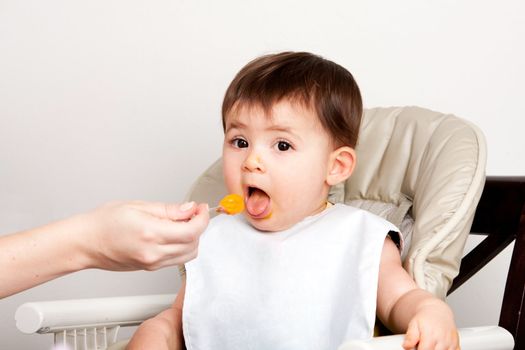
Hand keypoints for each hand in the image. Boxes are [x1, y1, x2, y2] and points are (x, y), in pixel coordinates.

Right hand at [84, 200, 208, 270]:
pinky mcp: (150, 268)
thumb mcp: (138, 206)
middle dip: (199, 227)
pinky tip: (174, 234)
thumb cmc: (104, 222)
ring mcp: (152, 263)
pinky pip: (176, 260)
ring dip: (193, 238)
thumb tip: (189, 209)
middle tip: (193, 212)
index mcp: (151, 234)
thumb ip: (168, 209)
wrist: (85, 243)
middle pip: (194, 245)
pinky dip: (182, 247)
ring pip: (188, 255)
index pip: (191, 231)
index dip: (202, 219)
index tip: (202, 208)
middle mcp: (153, 253)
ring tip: (183, 222)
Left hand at [402, 300, 458, 349]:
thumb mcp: (414, 324)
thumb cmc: (425, 318)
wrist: (437, 311)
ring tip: (430, 344)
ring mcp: (451, 343)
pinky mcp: (457, 345)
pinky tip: (439, 346)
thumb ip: (410, 336)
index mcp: (430, 334)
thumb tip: (406, 346)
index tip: (416, 348)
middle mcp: (442, 339)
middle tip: (422, 344)